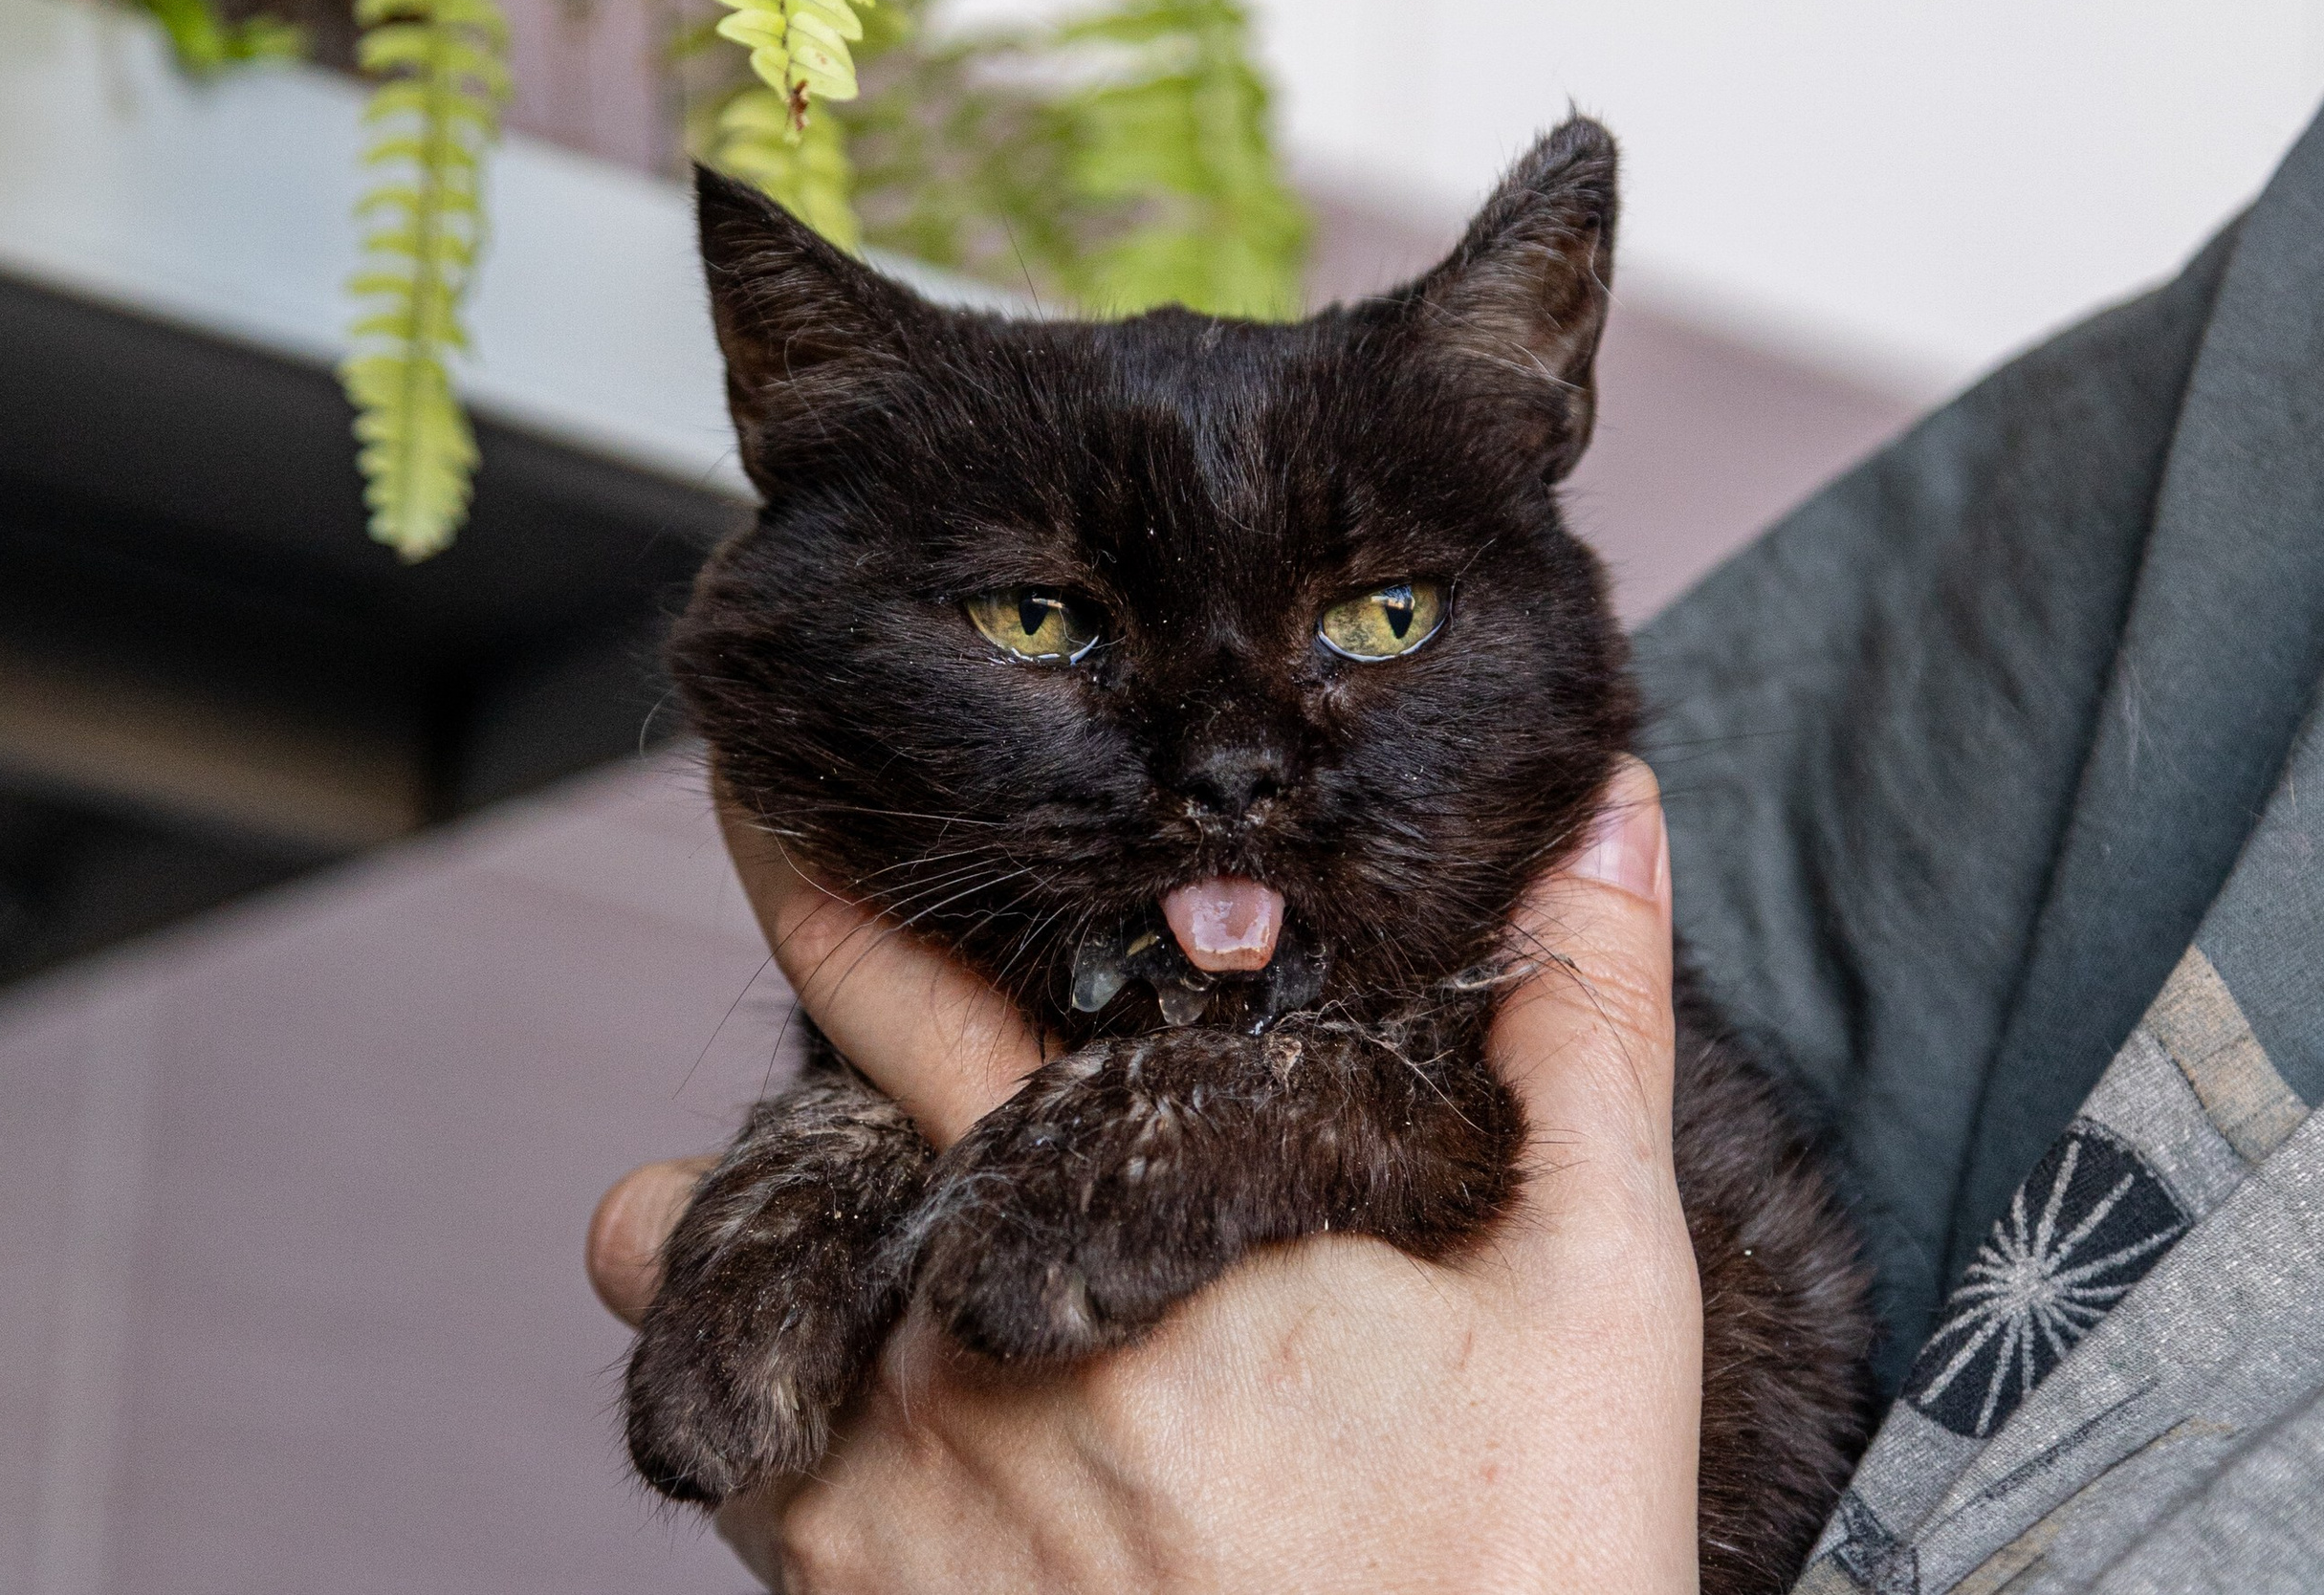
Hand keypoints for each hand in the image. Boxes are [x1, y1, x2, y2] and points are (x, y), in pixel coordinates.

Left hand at [589, 760, 1698, 1593]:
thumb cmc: (1521, 1578)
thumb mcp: (1591, 1298)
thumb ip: (1580, 1032)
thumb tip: (1605, 811)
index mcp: (1114, 1223)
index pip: (891, 990)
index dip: (816, 882)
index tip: (768, 806)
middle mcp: (949, 1349)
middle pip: (783, 1148)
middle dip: (837, 1088)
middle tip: (923, 1077)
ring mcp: (872, 1505)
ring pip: (719, 1292)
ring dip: (779, 1239)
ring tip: (918, 1246)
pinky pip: (735, 1447)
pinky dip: (786, 1391)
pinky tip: (923, 1404)